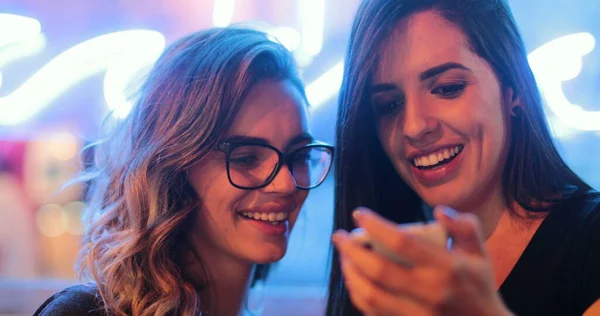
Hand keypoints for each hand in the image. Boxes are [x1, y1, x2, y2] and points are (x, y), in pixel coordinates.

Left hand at [332, 206, 512, 315]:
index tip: (359, 214)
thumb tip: (439, 211)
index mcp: (446, 268)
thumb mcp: (480, 254)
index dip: (376, 226)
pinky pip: (372, 311)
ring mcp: (416, 313)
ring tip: (344, 257)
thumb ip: (464, 227)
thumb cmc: (479, 287)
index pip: (403, 243)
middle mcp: (429, 291)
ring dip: (350, 274)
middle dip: (352, 251)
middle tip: (339, 237)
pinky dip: (358, 294)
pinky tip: (353, 280)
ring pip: (370, 295)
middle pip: (379, 270)